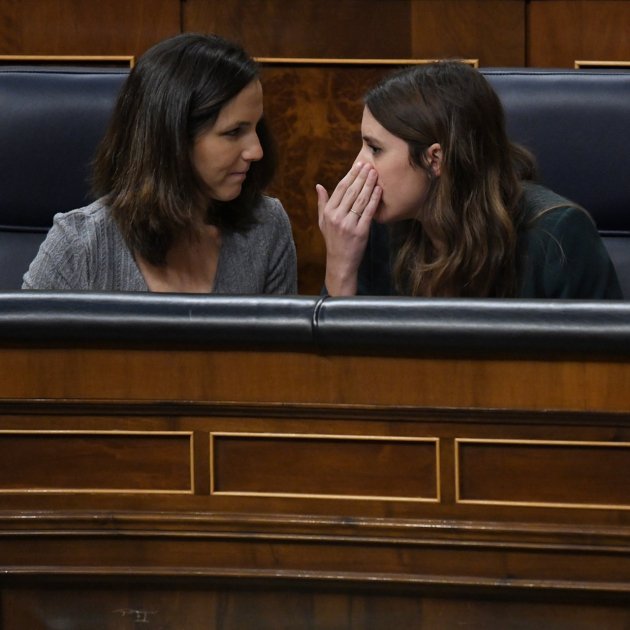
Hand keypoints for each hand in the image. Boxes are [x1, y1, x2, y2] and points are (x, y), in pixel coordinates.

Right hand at [316, 162, 381, 295]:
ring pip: (361, 199)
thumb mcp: (323, 222)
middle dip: (361, 176)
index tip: (359, 165)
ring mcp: (349, 224)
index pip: (340, 189)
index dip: (351, 175)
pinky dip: (375, 199)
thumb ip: (322, 203)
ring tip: (376, 173)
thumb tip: (318, 186)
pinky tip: (379, 189)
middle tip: (369, 165)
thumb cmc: (333, 241)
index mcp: (328, 212)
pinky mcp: (361, 232)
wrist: (341, 262)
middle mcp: (337, 217)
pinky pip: (369, 212)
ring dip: (369, 184)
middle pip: (352, 191)